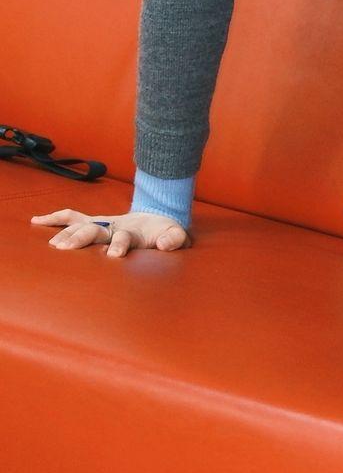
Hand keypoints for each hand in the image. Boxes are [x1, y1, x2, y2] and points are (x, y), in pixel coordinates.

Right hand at [31, 208, 190, 255]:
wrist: (158, 216)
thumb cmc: (165, 232)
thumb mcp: (177, 235)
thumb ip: (174, 239)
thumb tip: (165, 244)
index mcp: (133, 232)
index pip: (124, 237)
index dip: (120, 245)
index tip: (114, 256)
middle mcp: (114, 226)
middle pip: (96, 229)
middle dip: (82, 238)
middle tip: (67, 248)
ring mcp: (102, 223)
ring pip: (80, 225)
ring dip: (65, 233)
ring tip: (52, 245)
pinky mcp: (94, 223)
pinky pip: (72, 218)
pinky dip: (55, 218)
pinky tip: (36, 221)